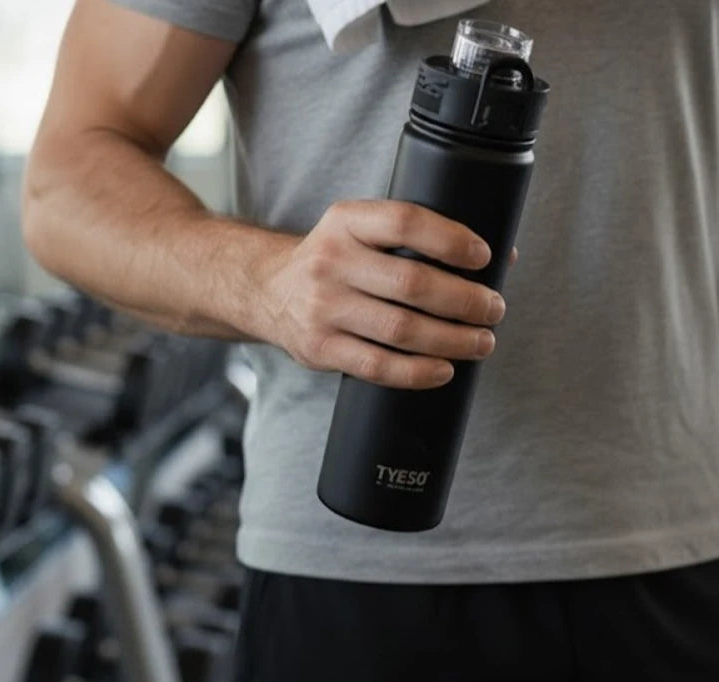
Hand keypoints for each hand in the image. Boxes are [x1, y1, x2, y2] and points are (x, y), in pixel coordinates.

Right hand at [259, 199, 513, 389]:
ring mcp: (323, 308)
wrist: (268, 292)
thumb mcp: (361, 232)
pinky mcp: (320, 348)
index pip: (405, 222)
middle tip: (494, 310)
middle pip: (412, 283)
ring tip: (483, 342)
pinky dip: (418, 372)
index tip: (485, 258)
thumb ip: (416, 240)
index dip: (452, 239)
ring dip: (453, 340)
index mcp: (345, 221)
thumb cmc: (334, 261)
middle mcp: (331, 262)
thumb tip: (502, 257)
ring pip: (401, 329)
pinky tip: (444, 369)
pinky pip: (378, 366)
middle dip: (466, 300)